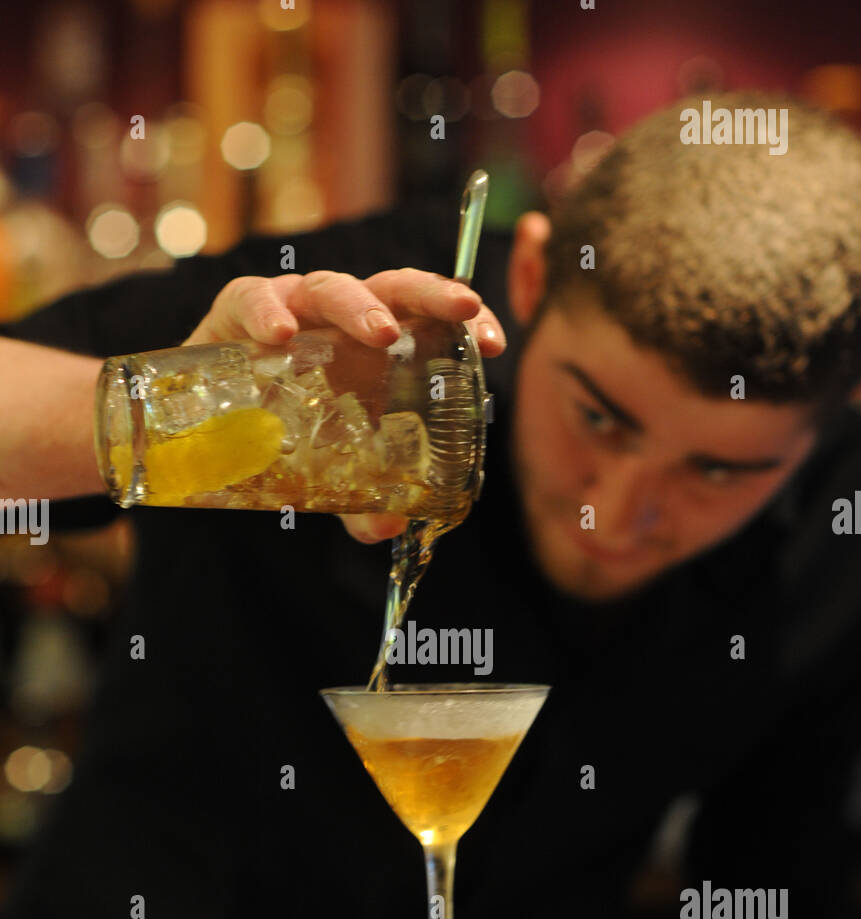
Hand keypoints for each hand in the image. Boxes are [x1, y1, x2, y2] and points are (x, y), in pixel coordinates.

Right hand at [183, 269, 506, 542]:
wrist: (202, 428)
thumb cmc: (281, 435)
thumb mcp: (329, 474)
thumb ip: (362, 502)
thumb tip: (392, 527)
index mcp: (372, 347)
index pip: (427, 317)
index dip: (463, 321)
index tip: (495, 341)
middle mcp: (338, 320)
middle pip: (391, 288)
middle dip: (431, 294)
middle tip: (461, 312)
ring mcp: (289, 309)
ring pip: (329, 286)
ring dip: (359, 306)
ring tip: (380, 332)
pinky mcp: (234, 312)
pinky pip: (251, 297)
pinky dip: (266, 310)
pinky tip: (280, 334)